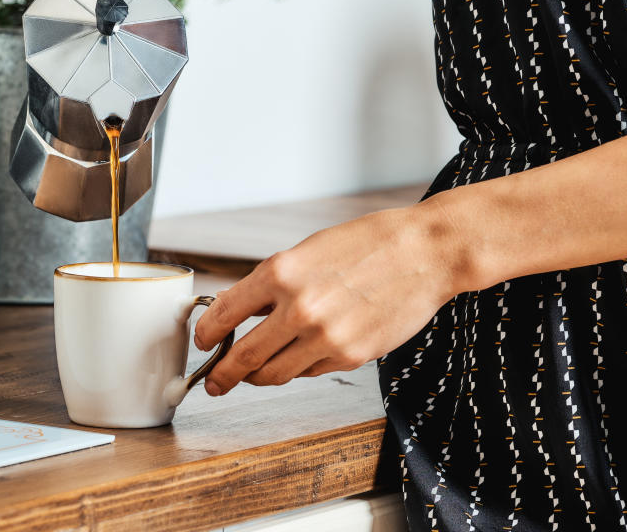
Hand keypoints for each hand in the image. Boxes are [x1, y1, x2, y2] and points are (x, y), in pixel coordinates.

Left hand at [193, 203, 465, 395]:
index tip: (201, 342)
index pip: (224, 314)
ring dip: (258, 377)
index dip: (205, 334)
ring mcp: (324, 337)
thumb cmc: (368, 244)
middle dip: (222, 375)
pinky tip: (301, 355)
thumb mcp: (308, 252)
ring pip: (274, 374)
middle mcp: (298, 308)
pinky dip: (298, 367)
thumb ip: (272, 284)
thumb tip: (239, 312)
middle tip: (214, 382)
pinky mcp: (350, 356)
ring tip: (253, 374)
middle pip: (243, 357)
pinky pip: (309, 372)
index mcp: (280, 273)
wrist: (425, 253)